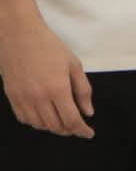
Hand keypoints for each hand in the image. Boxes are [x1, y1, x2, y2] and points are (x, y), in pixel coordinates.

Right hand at [0, 15, 94, 136]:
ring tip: (62, 121)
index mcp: (57, 89)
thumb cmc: (50, 47)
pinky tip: (44, 116)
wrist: (19, 36)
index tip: (88, 134)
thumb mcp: (74, 65)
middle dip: (69, 130)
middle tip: (77, 127)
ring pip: (39, 125)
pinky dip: (36, 122)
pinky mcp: (11, 97)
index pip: (70, 120)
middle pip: (55, 126)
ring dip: (53, 127)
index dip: (81, 130)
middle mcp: (38, 98)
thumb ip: (83, 90)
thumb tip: (88, 112)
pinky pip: (24, 119)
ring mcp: (22, 99)